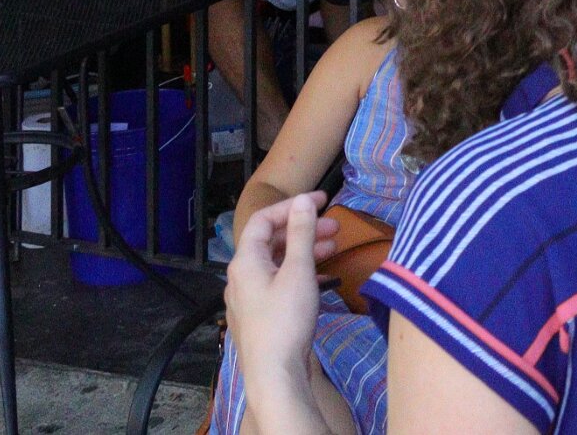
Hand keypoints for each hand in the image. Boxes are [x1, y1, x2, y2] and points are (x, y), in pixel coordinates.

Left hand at [224, 194, 337, 405]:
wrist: (274, 374)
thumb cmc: (285, 320)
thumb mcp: (298, 271)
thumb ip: (301, 234)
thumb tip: (303, 202)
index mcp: (245, 261)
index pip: (264, 220)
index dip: (292, 206)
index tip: (323, 201)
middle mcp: (241, 276)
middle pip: (271, 241)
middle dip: (303, 229)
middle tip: (335, 226)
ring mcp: (249, 297)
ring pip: (276, 262)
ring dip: (303, 250)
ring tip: (334, 247)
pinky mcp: (260, 314)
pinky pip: (278, 281)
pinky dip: (299, 272)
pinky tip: (321, 277)